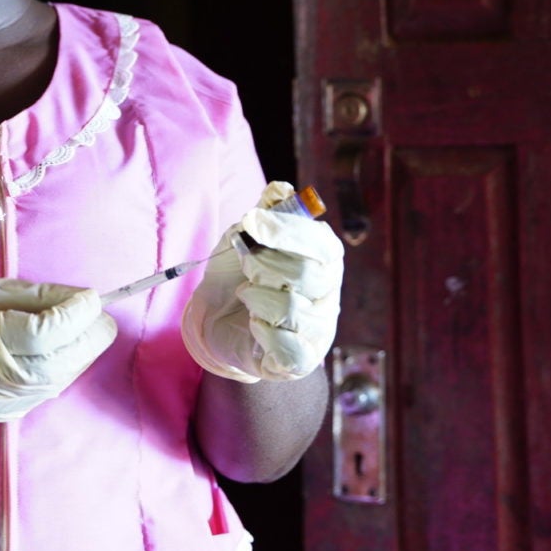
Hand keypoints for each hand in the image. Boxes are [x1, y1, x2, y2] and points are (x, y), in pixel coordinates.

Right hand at [0, 278, 116, 421]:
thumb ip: (42, 295)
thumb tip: (85, 300)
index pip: (48, 333)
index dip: (78, 313)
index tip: (92, 296)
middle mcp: (5, 377)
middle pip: (68, 358)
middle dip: (91, 330)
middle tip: (92, 309)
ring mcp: (14, 399)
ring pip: (71, 372)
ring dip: (82, 346)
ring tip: (74, 323)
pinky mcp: (21, 410)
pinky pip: (60, 383)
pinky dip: (69, 361)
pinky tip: (61, 344)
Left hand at [181, 183, 344, 382]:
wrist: (220, 320)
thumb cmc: (241, 273)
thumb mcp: (247, 237)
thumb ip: (265, 212)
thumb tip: (281, 189)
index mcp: (325, 260)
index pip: (322, 244)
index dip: (287, 231)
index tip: (251, 220)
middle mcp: (330, 295)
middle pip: (307, 276)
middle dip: (264, 265)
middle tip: (246, 265)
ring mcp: (319, 330)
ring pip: (293, 310)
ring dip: (257, 298)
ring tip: (246, 294)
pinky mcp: (302, 361)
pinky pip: (287, 346)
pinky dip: (262, 331)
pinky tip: (254, 324)